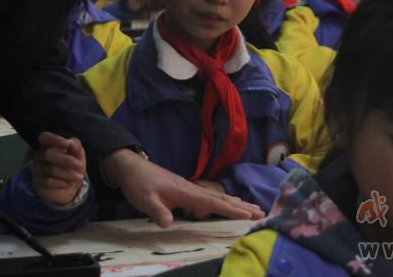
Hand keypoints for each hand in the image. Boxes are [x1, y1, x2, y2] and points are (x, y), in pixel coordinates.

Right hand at [32, 132, 85, 205]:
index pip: (44, 137)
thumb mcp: (78, 155)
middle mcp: (40, 156)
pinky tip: (68, 184)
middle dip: (66, 160)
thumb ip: (76, 146)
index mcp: (49, 146)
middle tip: (79, 166)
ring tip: (78, 177)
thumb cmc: (72, 167)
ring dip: (68, 174)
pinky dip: (61, 183)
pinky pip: (48, 182)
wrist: (70, 188)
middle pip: (47, 154)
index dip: (55, 140)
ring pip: (50, 169)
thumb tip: (71, 143)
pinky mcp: (38, 184)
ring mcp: (37, 170)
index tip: (68, 145)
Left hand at [101, 148, 263, 227]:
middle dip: (241, 206)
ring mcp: (189, 188)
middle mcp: (191, 189)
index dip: (230, 210)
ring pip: (217, 197)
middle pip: (220, 199)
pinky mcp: (185, 189)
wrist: (131, 167)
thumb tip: (168, 223)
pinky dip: (224, 201)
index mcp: (185, 192)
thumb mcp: (145, 200)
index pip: (212, 202)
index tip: (248, 215)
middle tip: (261, 212)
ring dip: (236, 203)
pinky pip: (210, 197)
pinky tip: (228, 203)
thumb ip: (157, 211)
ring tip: (253, 208)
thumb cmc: (139, 184)